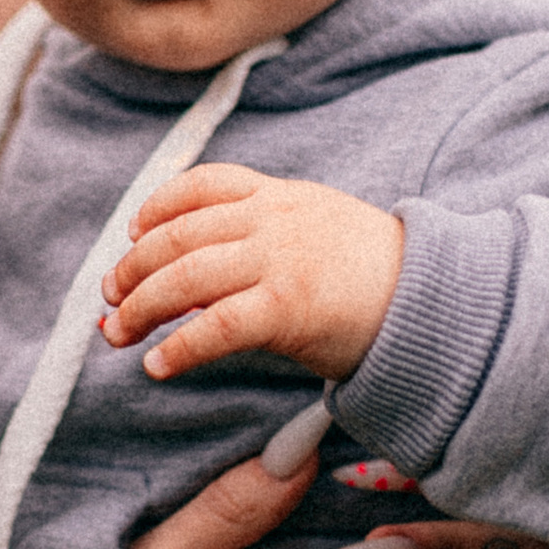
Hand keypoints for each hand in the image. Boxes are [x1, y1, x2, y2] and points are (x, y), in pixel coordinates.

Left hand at [100, 165, 404, 383]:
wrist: (437, 302)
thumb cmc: (376, 279)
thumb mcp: (318, 235)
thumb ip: (265, 241)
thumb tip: (202, 281)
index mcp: (281, 196)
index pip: (204, 184)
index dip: (158, 207)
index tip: (133, 232)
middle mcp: (274, 220)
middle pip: (179, 234)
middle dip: (134, 266)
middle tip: (110, 296)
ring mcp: (279, 260)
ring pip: (185, 275)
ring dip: (141, 307)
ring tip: (118, 333)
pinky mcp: (287, 306)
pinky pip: (216, 325)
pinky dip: (179, 346)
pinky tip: (158, 365)